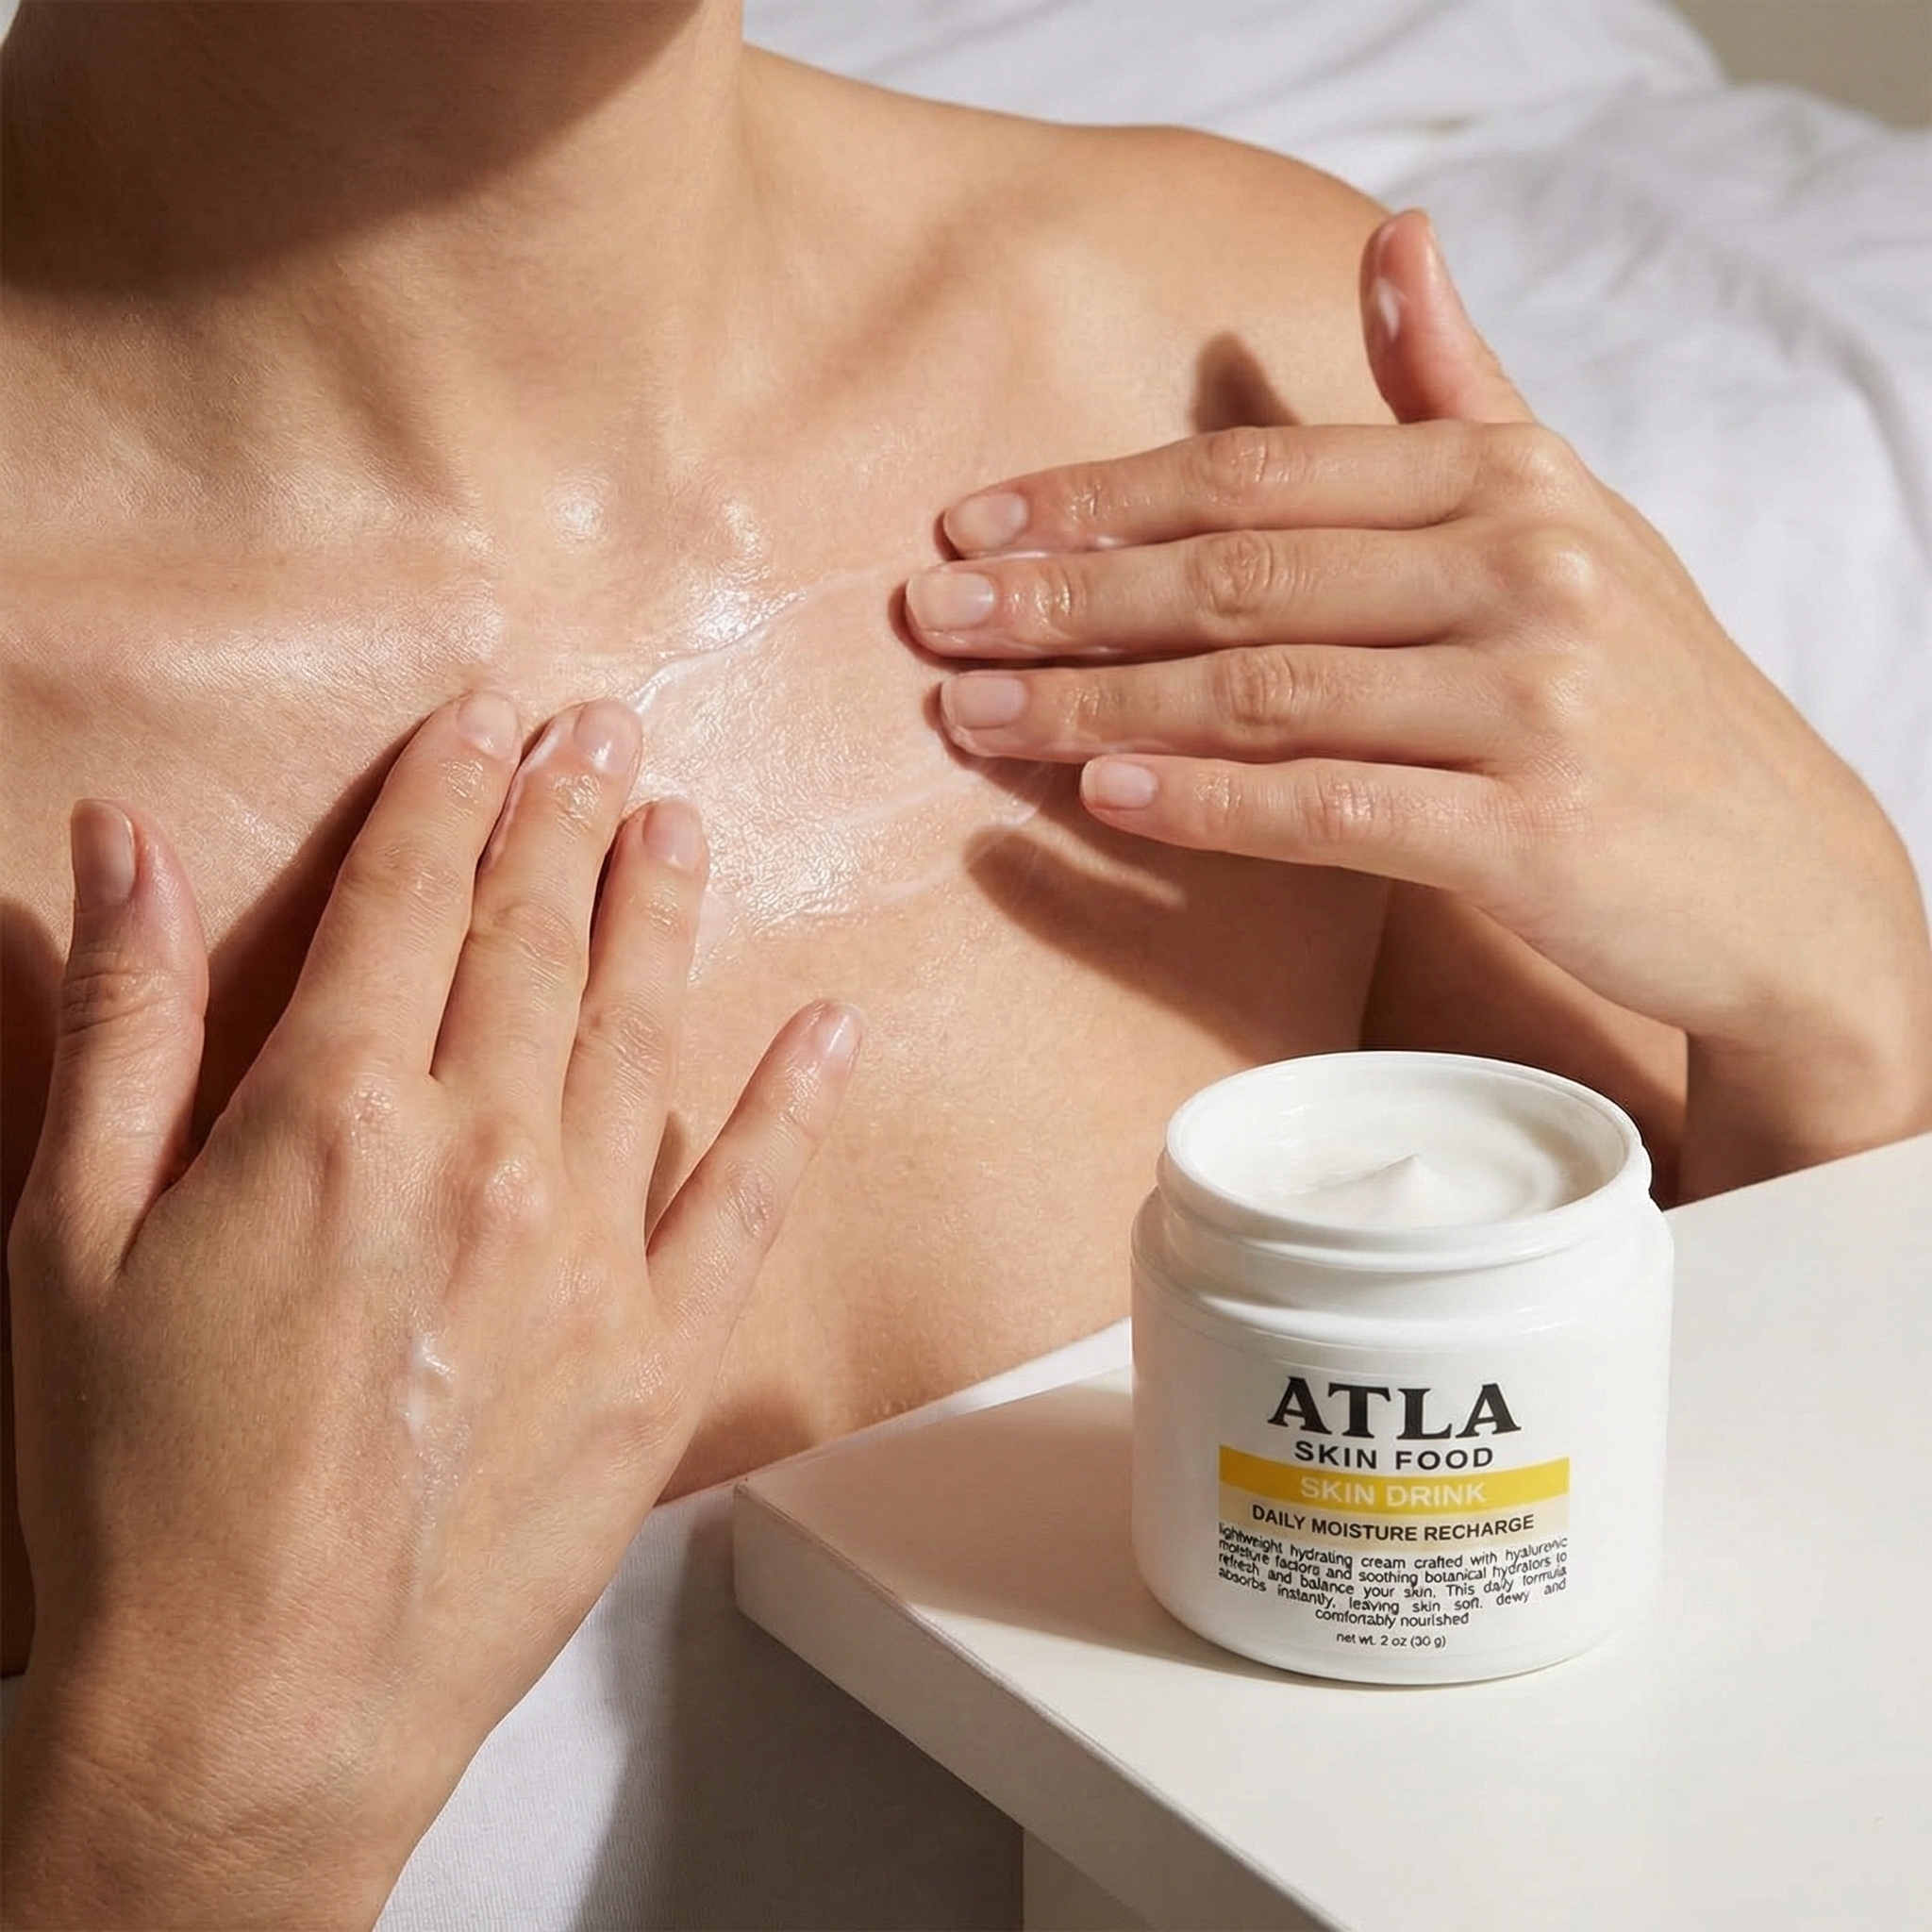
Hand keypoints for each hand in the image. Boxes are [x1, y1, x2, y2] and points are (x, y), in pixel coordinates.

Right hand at [1, 695, 859, 1928]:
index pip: (408, 898)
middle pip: (537, 941)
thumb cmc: (138, 1488)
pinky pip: (751, 1199)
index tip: (489, 723)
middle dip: (569, 818)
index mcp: (332, 1115)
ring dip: (664, 914)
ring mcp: (593, 1253)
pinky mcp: (662, 1354)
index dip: (452, 793)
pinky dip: (795, 1105)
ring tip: (683, 825)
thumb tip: (120, 842)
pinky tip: (826, 1027)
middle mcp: (484, 1156)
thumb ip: (125, 1024)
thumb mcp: (74, 1238)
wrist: (255, 1710)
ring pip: (646, 1032)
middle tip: (609, 730)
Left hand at [905, 210, 1931, 1184]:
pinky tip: (1101, 800)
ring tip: (974, 714)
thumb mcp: (1571, 516)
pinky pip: (1332, 807)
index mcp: (1509, 481)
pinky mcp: (1534, 830)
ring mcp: (1534, 699)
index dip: (1100, 499)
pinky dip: (1209, 804)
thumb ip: (1461, 393)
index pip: (1258, 474)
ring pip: (1266, 691)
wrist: (1786, 875)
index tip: (972, 527)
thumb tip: (1397, 238)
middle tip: (931, 619)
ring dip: (1100, 706)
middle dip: (1068, 599)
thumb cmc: (1649, 692)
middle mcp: (1525, 568)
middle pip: (1240, 574)